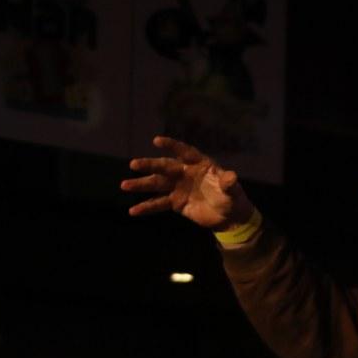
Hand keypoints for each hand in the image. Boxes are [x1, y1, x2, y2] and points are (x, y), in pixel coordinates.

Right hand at [121, 135, 252, 229]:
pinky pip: (158, 203)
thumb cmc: (232, 198)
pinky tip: (133, 211)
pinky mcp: (175, 202)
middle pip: (165, 167)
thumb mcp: (233, 191)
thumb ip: (229, 183)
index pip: (184, 152)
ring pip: (157, 184)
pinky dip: (146, 207)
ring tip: (124, 185)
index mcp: (199, 164)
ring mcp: (178, 187)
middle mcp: (185, 173)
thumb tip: (232, 177)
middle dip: (150, 165)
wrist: (228, 216)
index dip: (172, 146)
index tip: (157, 141)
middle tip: (134, 164)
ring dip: (141, 185)